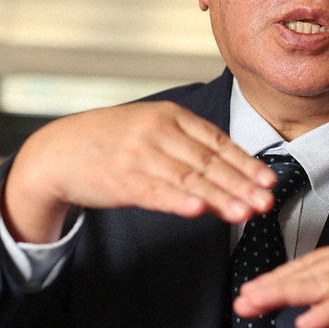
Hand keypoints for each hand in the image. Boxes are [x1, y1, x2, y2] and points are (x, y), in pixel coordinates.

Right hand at [1, 101, 275, 242]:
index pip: (217, 141)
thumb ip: (190, 153)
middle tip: (266, 201)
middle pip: (208, 161)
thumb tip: (234, 181)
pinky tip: (198, 210)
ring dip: (219, 196)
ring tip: (244, 212)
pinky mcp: (121, 178)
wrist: (59, 149)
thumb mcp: (155, 133)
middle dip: (241, 183)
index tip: (269, 181)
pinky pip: (155, 191)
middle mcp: (158, 130)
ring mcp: (138, 153)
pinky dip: (178, 200)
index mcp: (171, 115)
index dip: (245, 163)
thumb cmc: (116, 143)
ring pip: (188, 177)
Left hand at [234, 234, 328, 327]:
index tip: (250, 291)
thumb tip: (308, 303)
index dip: (277, 278)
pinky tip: (305, 321)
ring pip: (322, 283)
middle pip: (308, 270)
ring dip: (285, 294)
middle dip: (272, 285)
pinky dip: (327, 312)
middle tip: (242, 299)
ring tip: (256, 304)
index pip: (308, 263)